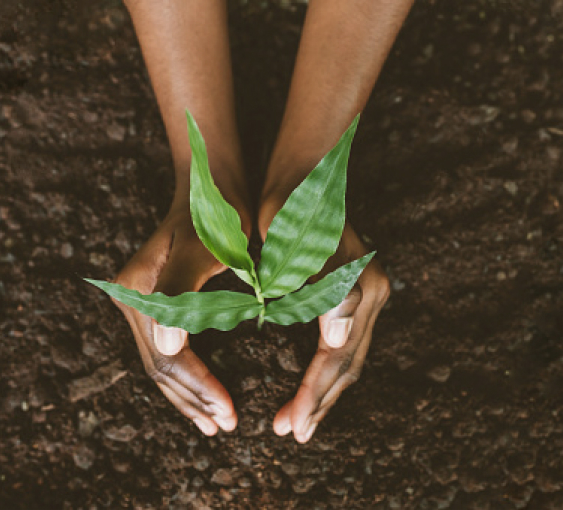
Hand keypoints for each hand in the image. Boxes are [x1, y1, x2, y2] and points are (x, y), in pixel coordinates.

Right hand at [112, 206, 237, 434]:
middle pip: (160, 366)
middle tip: (225, 425)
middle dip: (194, 399)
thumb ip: (181, 291)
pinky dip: (185, 378)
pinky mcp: (154, 305)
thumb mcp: (204, 247)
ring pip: (161, 364)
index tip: (229, 412)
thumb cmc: (215, 214)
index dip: (199, 387)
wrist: (210, 186)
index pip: (169, 356)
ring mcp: (139, 303)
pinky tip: (201, 395)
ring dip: (187, 396)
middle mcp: (132, 300)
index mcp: (140, 291)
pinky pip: (166, 351)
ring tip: (214, 422)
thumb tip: (169, 345)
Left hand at [272, 225, 389, 442]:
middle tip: (290, 432)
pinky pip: (347, 342)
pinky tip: (312, 383)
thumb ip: (322, 288)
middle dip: (319, 401)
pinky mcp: (359, 290)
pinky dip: (329, 369)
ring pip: (350, 357)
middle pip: (348, 363)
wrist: (304, 173)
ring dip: (325, 391)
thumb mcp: (296, 244)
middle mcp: (373, 294)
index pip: (335, 356)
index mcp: (358, 288)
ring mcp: (370, 293)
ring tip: (299, 419)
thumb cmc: (291, 207)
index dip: (312, 394)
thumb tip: (338, 339)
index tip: (288, 426)